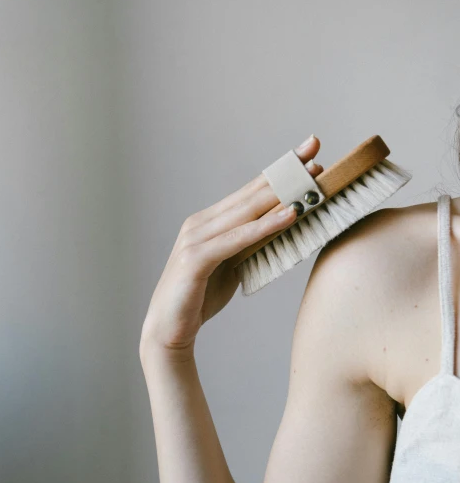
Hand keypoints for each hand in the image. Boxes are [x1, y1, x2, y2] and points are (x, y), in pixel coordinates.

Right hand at [140, 135, 322, 361]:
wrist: (168, 330)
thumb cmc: (199, 298)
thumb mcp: (232, 266)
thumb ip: (249, 245)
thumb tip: (283, 229)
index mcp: (208, 222)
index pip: (248, 192)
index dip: (278, 172)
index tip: (307, 155)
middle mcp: (200, 224)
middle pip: (249, 194)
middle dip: (284, 172)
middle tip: (314, 151)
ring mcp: (195, 239)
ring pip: (245, 212)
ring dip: (280, 194)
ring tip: (309, 179)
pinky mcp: (195, 259)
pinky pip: (237, 239)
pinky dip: (264, 226)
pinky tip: (288, 216)